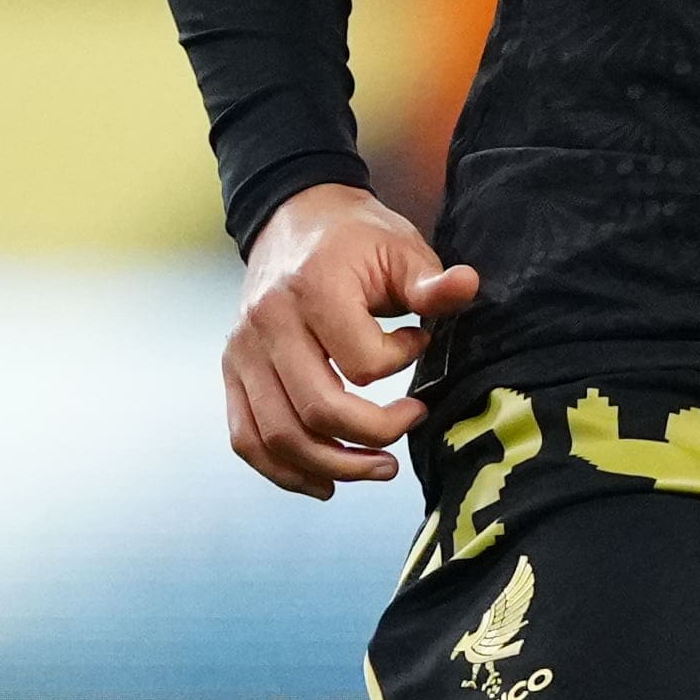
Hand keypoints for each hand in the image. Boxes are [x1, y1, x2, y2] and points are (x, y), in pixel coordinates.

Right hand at [218, 181, 472, 495]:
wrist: (292, 218)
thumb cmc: (355, 238)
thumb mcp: (401, 247)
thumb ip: (431, 282)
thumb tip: (467, 287)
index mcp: (312, 290)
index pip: (363, 364)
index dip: (402, 365)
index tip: (418, 344)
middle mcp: (268, 324)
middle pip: (318, 411)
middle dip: (373, 436)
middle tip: (410, 424)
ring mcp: (242, 351)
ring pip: (279, 437)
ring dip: (333, 466)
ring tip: (379, 469)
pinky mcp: (232, 370)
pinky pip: (247, 438)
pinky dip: (284, 471)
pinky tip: (325, 482)